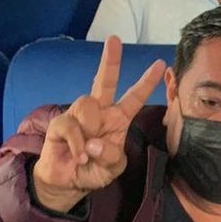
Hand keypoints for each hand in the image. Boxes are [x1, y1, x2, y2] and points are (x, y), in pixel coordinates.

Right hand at [33, 36, 165, 211]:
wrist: (68, 182)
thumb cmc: (94, 170)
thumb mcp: (112, 168)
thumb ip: (111, 156)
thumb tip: (93, 143)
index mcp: (118, 119)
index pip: (134, 97)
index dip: (146, 82)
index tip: (160, 64)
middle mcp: (99, 112)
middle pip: (105, 81)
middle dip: (110, 60)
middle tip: (114, 39)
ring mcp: (79, 115)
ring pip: (87, 103)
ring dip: (90, 129)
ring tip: (88, 152)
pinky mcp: (60, 123)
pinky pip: (71, 126)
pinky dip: (78, 146)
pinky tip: (80, 157)